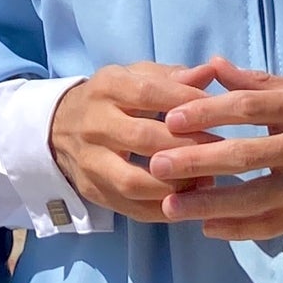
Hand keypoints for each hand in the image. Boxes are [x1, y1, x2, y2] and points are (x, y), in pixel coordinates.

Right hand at [48, 63, 220, 224]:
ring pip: (133, 181)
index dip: (186, 103)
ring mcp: (90, 162)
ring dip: (174, 185)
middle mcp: (94, 124)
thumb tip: (210, 73)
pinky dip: (164, 209)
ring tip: (207, 181)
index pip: (149, 94)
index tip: (220, 112)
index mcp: (107, 87)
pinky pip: (131, 209)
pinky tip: (190, 202)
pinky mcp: (93, 192)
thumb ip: (173, 76)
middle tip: (223, 151)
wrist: (60, 127)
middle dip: (187, 147)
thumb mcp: (137, 76)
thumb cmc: (114, 97)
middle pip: (143, 139)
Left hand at [145, 54, 282, 240]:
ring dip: (211, 204)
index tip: (171, 119)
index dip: (208, 112)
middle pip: (248, 155)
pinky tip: (208, 228)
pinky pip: (274, 225)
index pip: (250, 107)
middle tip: (157, 164)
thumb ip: (259, 82)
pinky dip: (239, 230)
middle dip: (199, 161)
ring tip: (170, 206)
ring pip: (257, 198)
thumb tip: (212, 66)